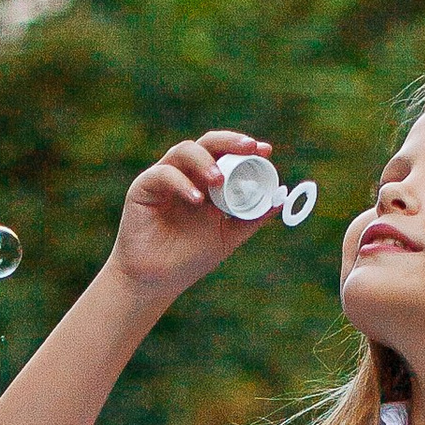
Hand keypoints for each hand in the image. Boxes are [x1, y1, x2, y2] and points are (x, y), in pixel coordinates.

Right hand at [107, 130, 271, 313]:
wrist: (156, 282)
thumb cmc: (189, 259)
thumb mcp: (228, 236)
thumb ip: (252, 217)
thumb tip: (281, 199)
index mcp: (206, 181)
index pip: (226, 154)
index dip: (244, 148)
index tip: (265, 150)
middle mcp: (186, 174)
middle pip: (208, 144)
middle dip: (230, 142)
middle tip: (249, 148)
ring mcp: (164, 178)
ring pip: (184, 151)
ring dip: (205, 162)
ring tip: (219, 180)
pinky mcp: (143, 187)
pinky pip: (162, 174)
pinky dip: (181, 183)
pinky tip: (196, 199)